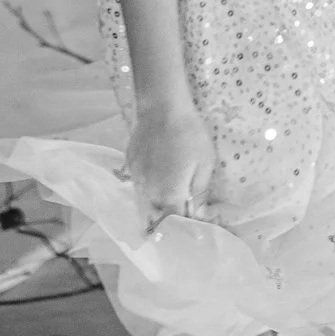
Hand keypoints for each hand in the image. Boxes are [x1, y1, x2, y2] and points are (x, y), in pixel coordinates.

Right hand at [124, 103, 216, 226]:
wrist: (163, 107)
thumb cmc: (190, 135)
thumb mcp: (205, 165)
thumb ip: (199, 194)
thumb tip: (198, 217)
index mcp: (169, 196)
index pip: (175, 224)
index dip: (184, 227)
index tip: (193, 225)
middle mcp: (148, 193)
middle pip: (157, 216)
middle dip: (169, 217)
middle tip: (182, 209)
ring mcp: (136, 179)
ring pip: (146, 201)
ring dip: (157, 202)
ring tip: (169, 193)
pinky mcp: (129, 165)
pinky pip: (139, 184)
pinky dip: (148, 185)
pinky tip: (158, 173)